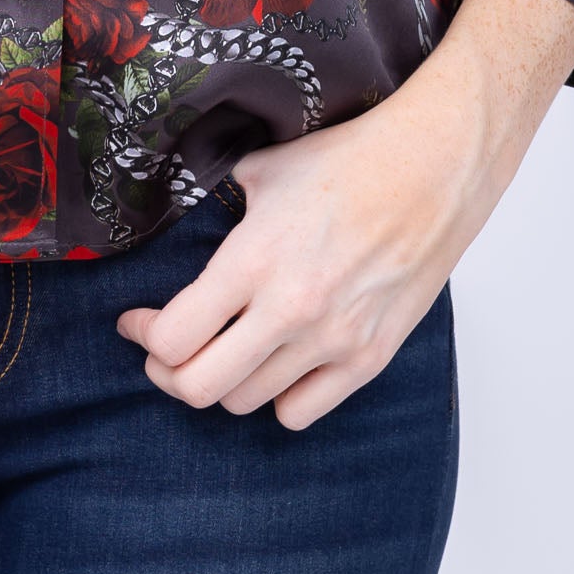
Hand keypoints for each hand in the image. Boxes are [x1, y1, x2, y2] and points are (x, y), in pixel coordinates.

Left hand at [116, 0, 573, 430]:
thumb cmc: (349, 161)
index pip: (173, 338)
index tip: (139, 321)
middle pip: (198, 388)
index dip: (144, 334)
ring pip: (245, 402)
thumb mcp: (260, 170)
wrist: (434, 168)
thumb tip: (172, 224)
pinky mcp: (369, 357)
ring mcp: (333, 340)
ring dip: (224, 379)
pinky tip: (277, 362)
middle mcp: (290, 309)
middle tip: (166, 351)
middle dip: (168, 373)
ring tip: (224, 350)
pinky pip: (300, 412)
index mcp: (254, 259)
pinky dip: (278, 396)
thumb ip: (213, 209)